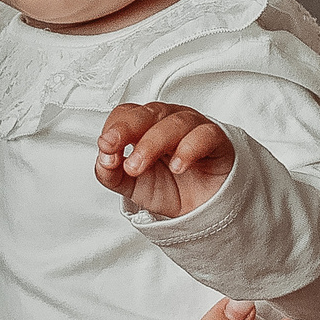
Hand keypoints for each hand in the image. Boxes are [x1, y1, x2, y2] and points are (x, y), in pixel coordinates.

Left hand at [96, 103, 234, 217]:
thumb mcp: (130, 184)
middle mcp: (169, 121)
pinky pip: (205, 135)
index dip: (113, 128)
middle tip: (114, 151)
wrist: (201, 208)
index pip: (126, 113)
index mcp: (146, 126)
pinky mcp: (216, 140)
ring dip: (152, 143)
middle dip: (127, 130)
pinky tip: (177, 166)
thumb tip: (104, 159)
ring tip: (138, 166)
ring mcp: (194, 128)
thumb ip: (110, 173)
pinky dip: (189, 149)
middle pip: (149, 112)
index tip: (105, 149)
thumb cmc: (169, 187)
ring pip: (175, 122)